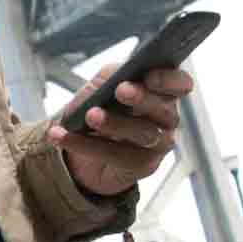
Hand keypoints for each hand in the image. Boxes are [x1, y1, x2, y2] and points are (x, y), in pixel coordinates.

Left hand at [47, 66, 192, 199]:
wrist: (86, 147)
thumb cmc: (102, 106)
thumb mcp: (102, 85)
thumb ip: (111, 76)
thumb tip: (114, 77)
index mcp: (162, 91)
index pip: (180, 83)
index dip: (169, 79)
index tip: (149, 76)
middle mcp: (167, 118)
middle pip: (163, 109)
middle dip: (142, 98)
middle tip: (120, 90)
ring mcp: (158, 144)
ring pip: (143, 133)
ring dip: (114, 123)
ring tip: (90, 115)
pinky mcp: (142, 166)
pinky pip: (115, 155)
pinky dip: (84, 145)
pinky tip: (61, 136)